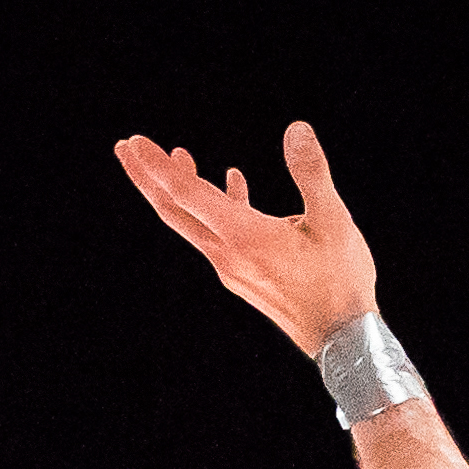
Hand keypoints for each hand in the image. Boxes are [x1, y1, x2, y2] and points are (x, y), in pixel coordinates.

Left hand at [113, 116, 384, 357]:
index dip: (157, 165)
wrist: (342, 340)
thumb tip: (296, 129)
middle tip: (126, 146)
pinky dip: (216, 204)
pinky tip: (232, 180)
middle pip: (172, 210)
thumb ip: (311, 173)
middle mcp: (227, 254)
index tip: (134, 141)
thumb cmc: (340, 281)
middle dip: (146, 177)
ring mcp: (232, 267)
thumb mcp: (333, 221)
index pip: (186, 194)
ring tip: (176, 157)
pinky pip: (217, 233)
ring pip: (192, 222)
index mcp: (244, 237)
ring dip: (178, 189)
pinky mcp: (243, 275)